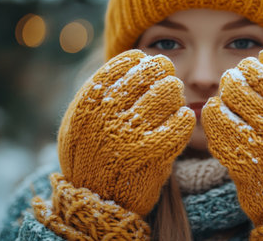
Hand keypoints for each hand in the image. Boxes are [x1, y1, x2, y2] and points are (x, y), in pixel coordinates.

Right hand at [58, 50, 195, 215]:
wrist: (95, 201)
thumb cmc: (89, 158)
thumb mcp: (77, 123)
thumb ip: (96, 95)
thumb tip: (131, 64)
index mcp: (90, 103)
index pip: (123, 65)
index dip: (141, 62)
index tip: (148, 63)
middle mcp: (110, 114)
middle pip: (150, 74)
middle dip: (163, 73)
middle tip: (168, 81)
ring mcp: (132, 133)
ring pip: (168, 93)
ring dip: (175, 94)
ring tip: (175, 101)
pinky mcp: (154, 152)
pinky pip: (181, 121)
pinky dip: (185, 117)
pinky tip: (182, 118)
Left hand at [202, 47, 262, 225]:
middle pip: (254, 75)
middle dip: (243, 71)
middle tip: (239, 78)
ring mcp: (261, 137)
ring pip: (232, 91)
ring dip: (227, 89)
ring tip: (229, 96)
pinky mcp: (238, 153)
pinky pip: (216, 117)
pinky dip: (213, 110)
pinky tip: (217, 113)